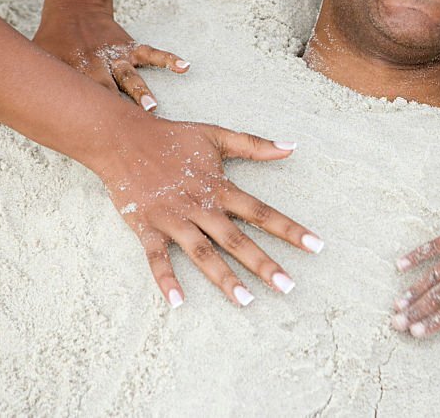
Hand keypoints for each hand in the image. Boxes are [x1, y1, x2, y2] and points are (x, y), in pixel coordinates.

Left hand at [0, 8, 187, 126]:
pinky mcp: (129, 46)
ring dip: (142, 92)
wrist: (74, 10)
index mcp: (75, 74)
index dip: (90, 117)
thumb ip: (19, 96)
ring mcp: (116, 57)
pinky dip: (168, 58)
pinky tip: (185, 66)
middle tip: (130, 129)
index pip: (82, 98)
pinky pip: (152, 52)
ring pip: (131, 77)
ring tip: (153, 108)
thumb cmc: (52, 42)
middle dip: (119, 110)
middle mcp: (97, 67)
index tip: (98, 139)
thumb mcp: (36, 64)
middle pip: (109, 92)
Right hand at [94, 114, 322, 307]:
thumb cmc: (173, 137)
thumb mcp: (217, 135)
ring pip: (203, 254)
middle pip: (237, 240)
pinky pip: (157, 258)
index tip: (316, 245)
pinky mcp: (147, 227)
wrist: (123, 138)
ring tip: (247, 302)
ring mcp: (174, 219)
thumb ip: (255, 145)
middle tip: (288, 287)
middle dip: (263, 264)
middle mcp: (201, 207)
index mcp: (220, 188)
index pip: (262, 212)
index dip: (290, 229)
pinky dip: (166, 279)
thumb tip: (292, 146)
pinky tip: (178, 303)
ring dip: (224, 278)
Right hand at [392, 215, 439, 337]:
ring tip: (398, 303)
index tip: (415, 332)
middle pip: (437, 296)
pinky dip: (416, 255)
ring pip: (432, 276)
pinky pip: (432, 247)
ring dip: (413, 291)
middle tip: (396, 322)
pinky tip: (401, 264)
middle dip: (416, 311)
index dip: (433, 322)